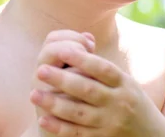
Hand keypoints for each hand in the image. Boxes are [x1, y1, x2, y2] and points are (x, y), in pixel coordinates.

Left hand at [31, 47, 161, 136]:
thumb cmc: (131, 102)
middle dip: (62, 79)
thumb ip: (102, 65)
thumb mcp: (125, 82)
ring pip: (79, 112)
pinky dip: (59, 127)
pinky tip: (42, 119)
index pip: (102, 68)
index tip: (61, 50)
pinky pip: (77, 133)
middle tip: (40, 70)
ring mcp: (111, 123)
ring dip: (54, 103)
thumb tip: (82, 37)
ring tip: (33, 94)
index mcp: (124, 84)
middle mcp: (119, 102)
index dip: (82, 59)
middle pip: (87, 89)